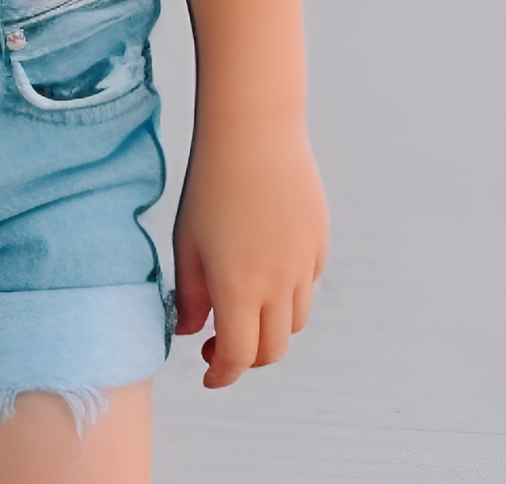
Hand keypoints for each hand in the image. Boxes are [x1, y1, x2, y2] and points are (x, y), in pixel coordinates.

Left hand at [172, 120, 326, 388]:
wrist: (253, 131)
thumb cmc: (209, 184)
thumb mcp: (186, 240)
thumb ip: (189, 295)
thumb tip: (191, 333)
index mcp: (239, 287)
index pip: (237, 357)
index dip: (221, 374)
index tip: (207, 374)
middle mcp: (278, 284)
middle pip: (271, 350)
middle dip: (246, 358)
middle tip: (219, 342)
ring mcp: (304, 264)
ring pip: (294, 322)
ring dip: (269, 328)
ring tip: (242, 305)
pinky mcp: (319, 243)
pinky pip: (307, 286)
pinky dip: (288, 294)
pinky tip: (264, 269)